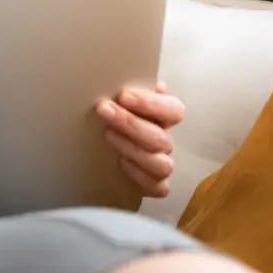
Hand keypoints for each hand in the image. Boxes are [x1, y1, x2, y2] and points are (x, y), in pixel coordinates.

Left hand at [96, 82, 184, 197]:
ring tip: (108, 135)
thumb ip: (135, 89)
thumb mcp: (123, 99)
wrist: (99, 148)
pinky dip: (140, 176)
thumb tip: (152, 84)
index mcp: (165, 117)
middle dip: (130, 123)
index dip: (151, 104)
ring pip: (162, 164)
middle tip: (104, 110)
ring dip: (133, 149)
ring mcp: (161, 165)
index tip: (123, 95)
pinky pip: (158, 187)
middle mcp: (166, 141)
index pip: (174, 110)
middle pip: (160, 137)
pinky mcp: (154, 185)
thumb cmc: (117, 115)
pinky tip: (121, 163)